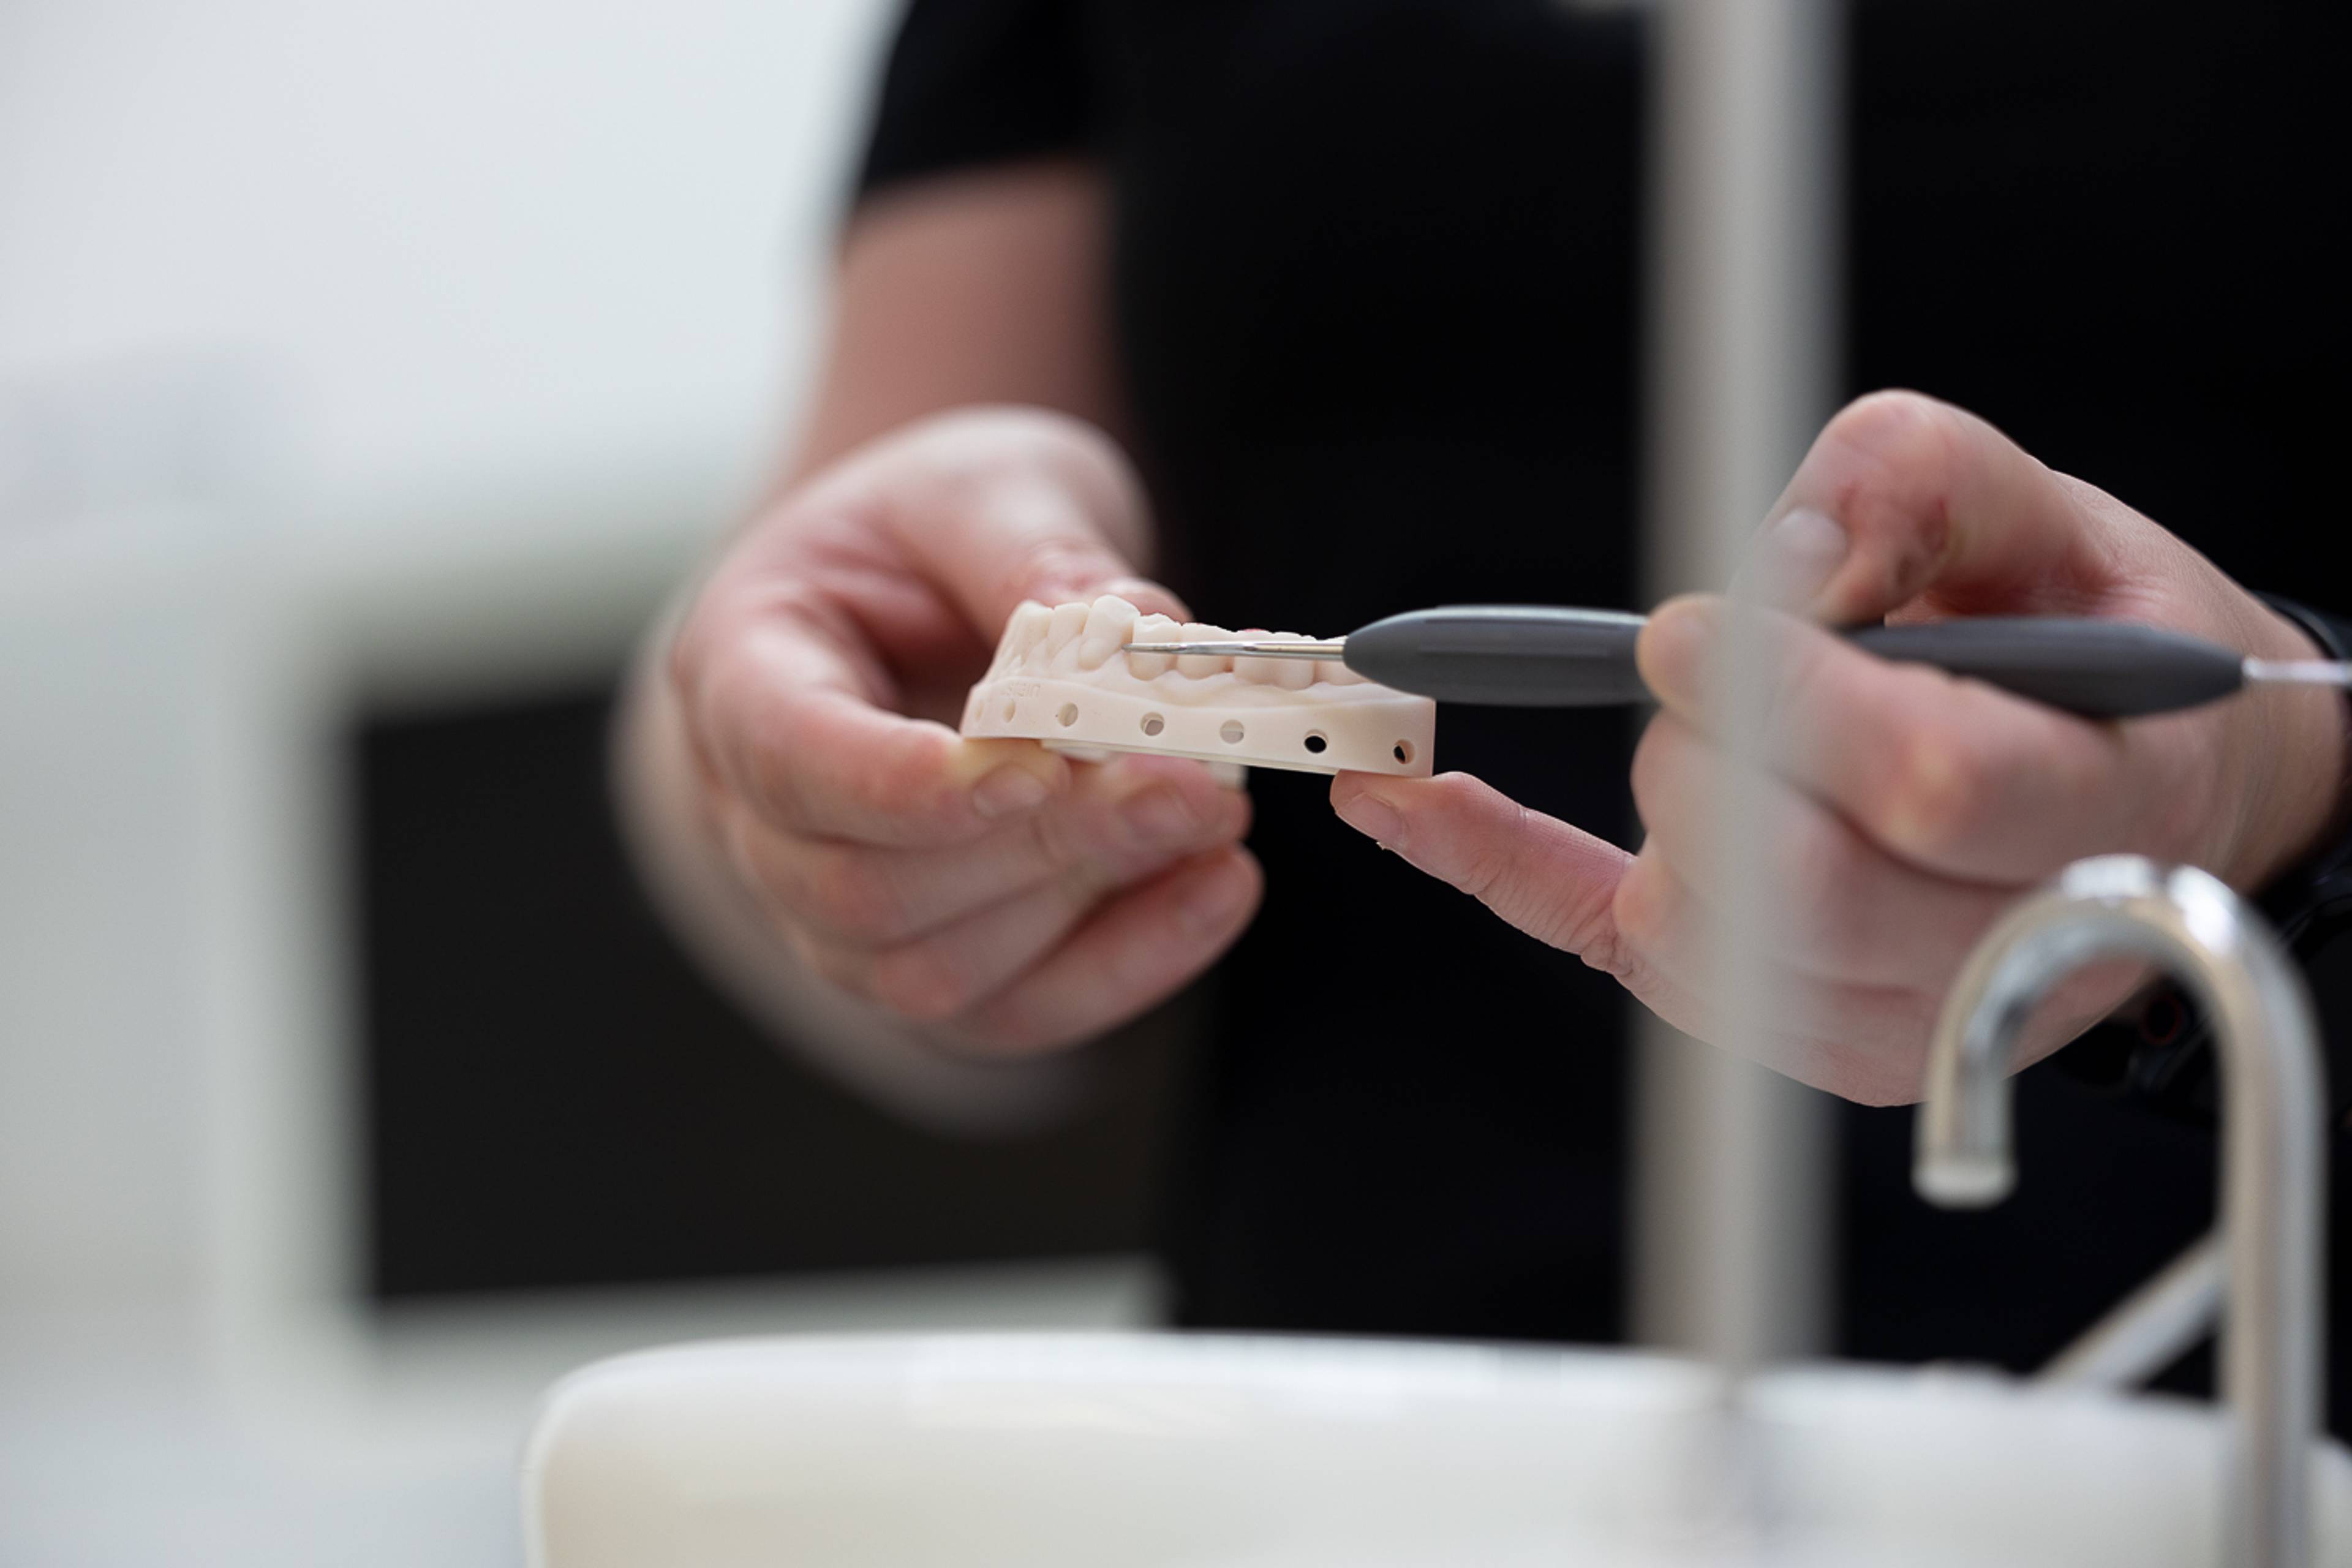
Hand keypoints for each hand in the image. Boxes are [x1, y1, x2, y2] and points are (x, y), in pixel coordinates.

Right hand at [669, 407, 1260, 1053]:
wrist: (933, 582)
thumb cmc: (933, 526)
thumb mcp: (983, 484)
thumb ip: (1039, 552)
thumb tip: (1144, 630)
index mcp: (741, 672)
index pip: (788, 760)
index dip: (901, 785)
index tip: (1036, 768)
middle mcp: (761, 818)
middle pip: (867, 892)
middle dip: (1041, 844)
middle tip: (1191, 784)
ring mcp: (834, 915)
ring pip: (935, 975)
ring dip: (1088, 903)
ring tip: (1212, 813)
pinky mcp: (934, 962)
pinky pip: (1015, 1011)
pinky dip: (1126, 964)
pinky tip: (1220, 887)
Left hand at [1329, 392, 2347, 1102]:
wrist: (2143, 786)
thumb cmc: (2094, 650)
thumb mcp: (2045, 511)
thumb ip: (1917, 490)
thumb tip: (1781, 564)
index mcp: (2100, 803)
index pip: (1929, 786)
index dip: (1792, 703)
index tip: (1703, 628)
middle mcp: (2002, 946)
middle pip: (1800, 883)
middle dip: (1714, 753)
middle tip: (1709, 662)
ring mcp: (1892, 1017)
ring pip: (1707, 941)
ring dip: (1667, 809)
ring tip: (1723, 732)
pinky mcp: (1792, 1025)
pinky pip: (1614, 953)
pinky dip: (1497, 866)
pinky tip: (1410, 803)